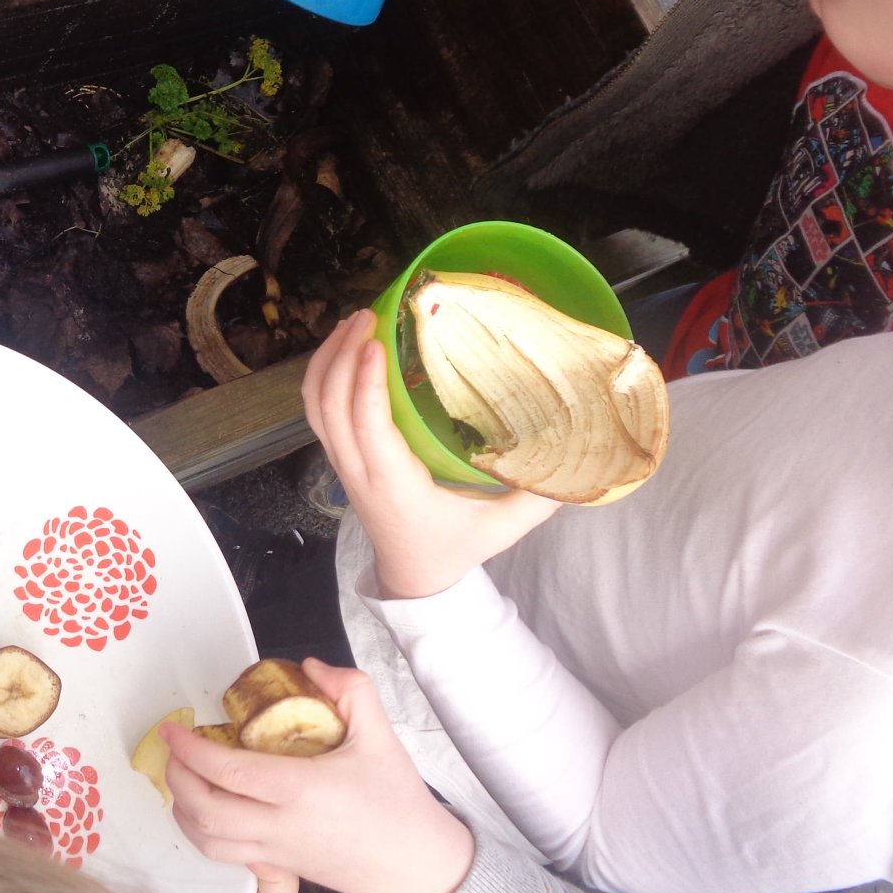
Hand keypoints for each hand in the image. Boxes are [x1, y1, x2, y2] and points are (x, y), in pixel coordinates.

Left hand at [162, 659, 474, 892]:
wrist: (417, 867)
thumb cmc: (398, 801)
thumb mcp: (381, 735)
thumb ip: (350, 689)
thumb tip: (310, 667)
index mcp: (300, 791)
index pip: (229, 773)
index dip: (192, 750)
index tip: (173, 729)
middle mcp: (280, 826)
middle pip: (206, 812)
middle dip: (177, 779)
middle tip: (173, 749)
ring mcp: (276, 853)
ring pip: (209, 842)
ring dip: (183, 809)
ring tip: (182, 777)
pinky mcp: (280, 869)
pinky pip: (227, 856)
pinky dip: (203, 833)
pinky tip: (208, 807)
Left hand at [303, 311, 560, 599]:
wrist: (414, 578)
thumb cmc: (454, 549)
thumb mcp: (502, 529)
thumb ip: (537, 496)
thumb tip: (576, 456)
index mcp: (393, 485)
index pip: (367, 428)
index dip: (365, 383)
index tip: (377, 344)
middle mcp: (358, 472)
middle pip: (329, 408)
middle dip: (342, 355)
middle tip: (369, 314)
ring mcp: (343, 464)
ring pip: (315, 407)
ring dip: (328, 359)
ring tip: (354, 320)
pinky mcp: (341, 457)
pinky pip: (318, 412)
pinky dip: (325, 375)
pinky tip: (346, 347)